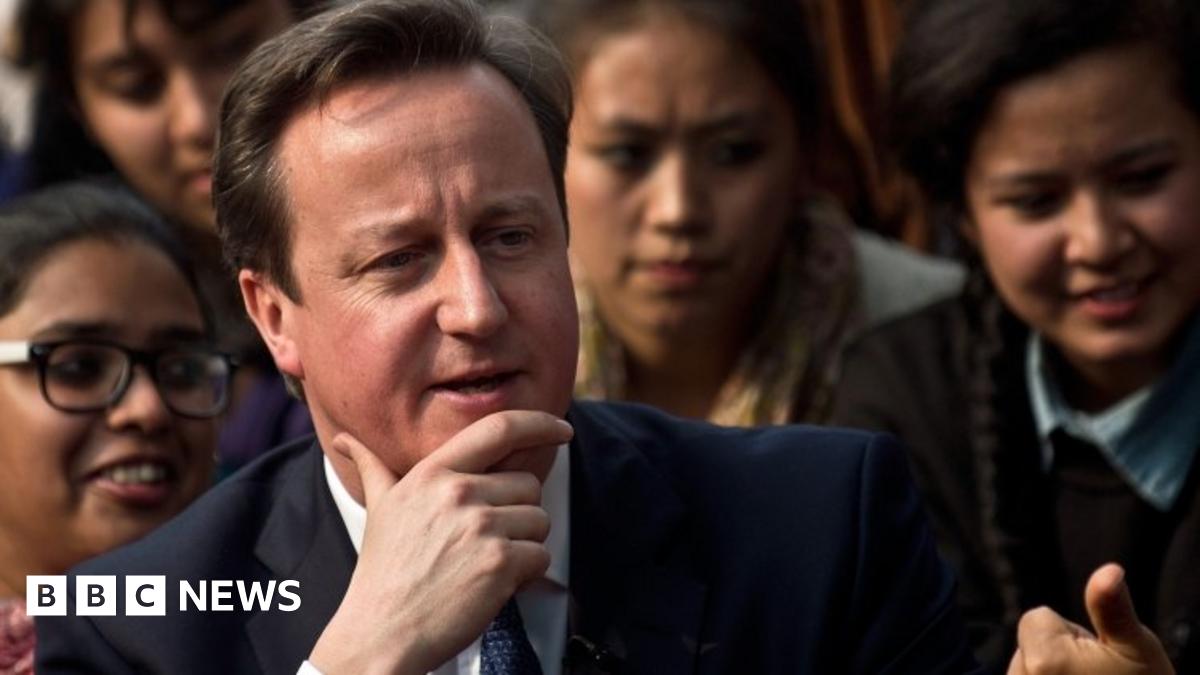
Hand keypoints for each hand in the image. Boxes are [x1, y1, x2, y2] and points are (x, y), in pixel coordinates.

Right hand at [308, 410, 573, 674]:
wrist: (381, 632)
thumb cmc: (383, 573)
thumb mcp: (379, 508)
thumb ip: (372, 468)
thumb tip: (343, 439)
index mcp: (432, 474)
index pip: (498, 428)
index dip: (539, 422)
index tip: (562, 428)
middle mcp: (458, 493)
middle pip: (528, 485)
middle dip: (517, 515)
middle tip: (481, 544)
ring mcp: (480, 526)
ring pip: (539, 521)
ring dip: (524, 546)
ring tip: (482, 565)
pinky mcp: (499, 562)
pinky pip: (541, 556)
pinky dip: (526, 575)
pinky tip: (491, 585)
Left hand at [1007, 563, 1174, 674]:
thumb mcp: (1135, 647)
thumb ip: (1111, 608)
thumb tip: (1110, 570)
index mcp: (1044, 660)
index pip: (1035, 618)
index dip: (1068, 632)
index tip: (1095, 657)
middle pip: (1028, 645)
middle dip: (1055, 654)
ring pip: (1024, 668)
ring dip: (1047, 674)